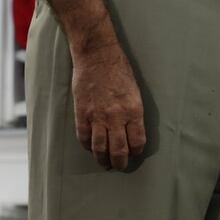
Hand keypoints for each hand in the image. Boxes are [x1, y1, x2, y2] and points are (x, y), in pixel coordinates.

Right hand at [70, 40, 146, 171]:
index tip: (133, 152)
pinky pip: (84, 137)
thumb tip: (131, 130)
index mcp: (133, 110)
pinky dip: (87, 146)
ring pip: (100, 148)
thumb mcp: (134, 91)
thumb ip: (133, 112)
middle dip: (120, 162)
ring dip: (102, 159)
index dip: (136, 151)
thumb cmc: (118, 68)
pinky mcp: (82, 113)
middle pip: (119, 151)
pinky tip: (90, 147)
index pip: (137, 142)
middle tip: (119, 165)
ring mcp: (97, 116)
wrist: (97, 54)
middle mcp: (116, 117)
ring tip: (104, 163)